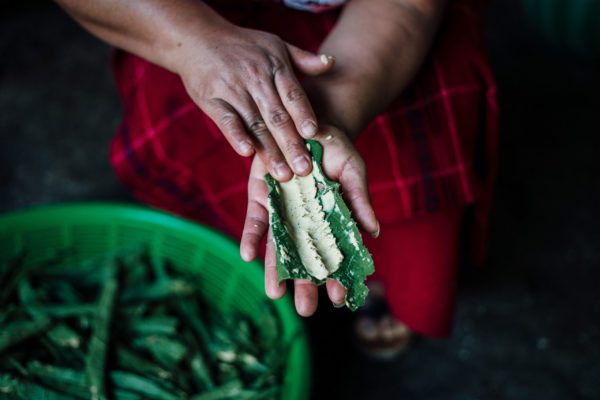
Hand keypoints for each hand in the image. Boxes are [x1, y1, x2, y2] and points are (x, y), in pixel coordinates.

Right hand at [176, 23, 334, 180]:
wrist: (198, 38)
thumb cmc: (243, 45)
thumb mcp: (275, 45)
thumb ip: (303, 59)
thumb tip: (331, 63)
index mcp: (275, 67)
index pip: (293, 94)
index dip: (303, 114)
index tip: (314, 134)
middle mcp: (256, 79)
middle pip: (277, 116)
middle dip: (292, 144)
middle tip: (304, 169)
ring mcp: (233, 90)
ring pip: (255, 124)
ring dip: (269, 151)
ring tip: (283, 174)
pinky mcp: (212, 100)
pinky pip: (226, 120)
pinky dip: (236, 136)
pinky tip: (247, 152)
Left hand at [240, 125, 378, 315]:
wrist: (307, 124)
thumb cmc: (336, 149)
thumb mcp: (352, 169)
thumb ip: (358, 198)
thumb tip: (373, 231)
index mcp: (329, 219)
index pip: (334, 254)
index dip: (337, 275)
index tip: (340, 298)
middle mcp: (304, 221)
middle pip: (305, 258)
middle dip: (305, 284)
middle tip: (306, 310)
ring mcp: (282, 212)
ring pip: (278, 247)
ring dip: (275, 271)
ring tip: (275, 294)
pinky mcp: (261, 198)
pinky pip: (255, 223)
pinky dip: (251, 239)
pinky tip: (249, 256)